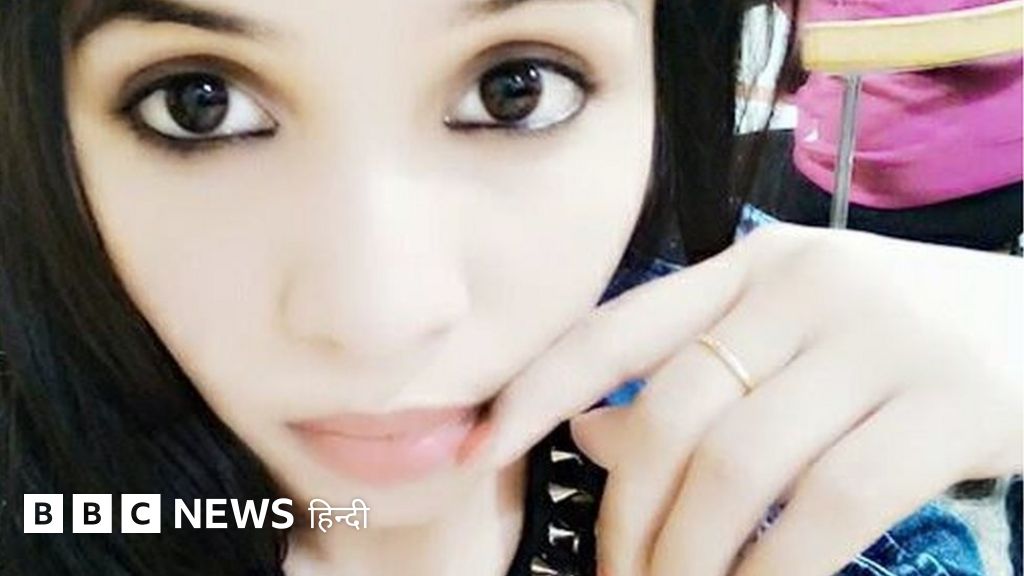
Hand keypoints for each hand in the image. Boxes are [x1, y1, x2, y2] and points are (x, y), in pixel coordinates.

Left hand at [481, 223, 1021, 575]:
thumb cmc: (898, 337)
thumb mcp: (794, 336)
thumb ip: (698, 376)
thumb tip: (593, 438)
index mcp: (752, 268)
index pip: (618, 327)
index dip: (537, 388)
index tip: (479, 449)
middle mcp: (805, 287)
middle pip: (673, 415)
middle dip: (628, 518)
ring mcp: (882, 339)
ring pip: (741, 466)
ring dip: (692, 557)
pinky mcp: (954, 401)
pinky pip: (833, 503)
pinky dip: (779, 569)